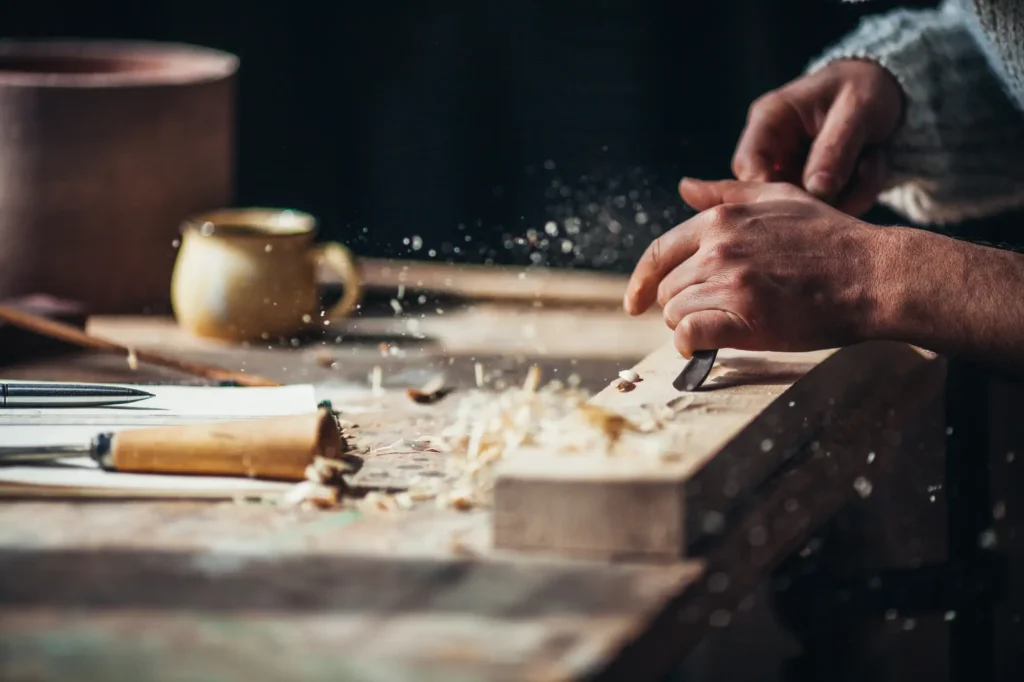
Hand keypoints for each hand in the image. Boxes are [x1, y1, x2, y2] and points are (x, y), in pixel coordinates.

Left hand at [624, 179, 898, 357]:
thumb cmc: (831, 238)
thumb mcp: (779, 198)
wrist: (874, 274)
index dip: (641, 282)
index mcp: (721, 219)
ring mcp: (730, 281)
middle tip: (715, 313)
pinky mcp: (745, 317)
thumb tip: (685, 186)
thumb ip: (728, 193)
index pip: (658, 253)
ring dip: (693, 326)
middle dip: (682, 306)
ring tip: (727, 324)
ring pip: (676, 314)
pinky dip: (692, 345)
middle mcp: (719, 247)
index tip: (634, 303)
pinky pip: (690, 335)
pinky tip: (706, 346)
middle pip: (667, 289)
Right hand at [733, 59, 903, 215]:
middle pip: (774, 195)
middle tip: (860, 174)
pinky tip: (870, 166)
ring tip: (872, 161)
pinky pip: (827, 206)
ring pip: (806, 206)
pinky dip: (856, 194)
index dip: (770, 193)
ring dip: (847, 194)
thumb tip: (816, 190)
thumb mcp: (856, 109)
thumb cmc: (863, 85)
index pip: (748, 166)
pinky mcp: (810, 184)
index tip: (809, 204)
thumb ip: (834, 148)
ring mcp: (790, 169)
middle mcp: (772, 147)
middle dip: (820, 197)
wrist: (884, 83)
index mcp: (769, 119)